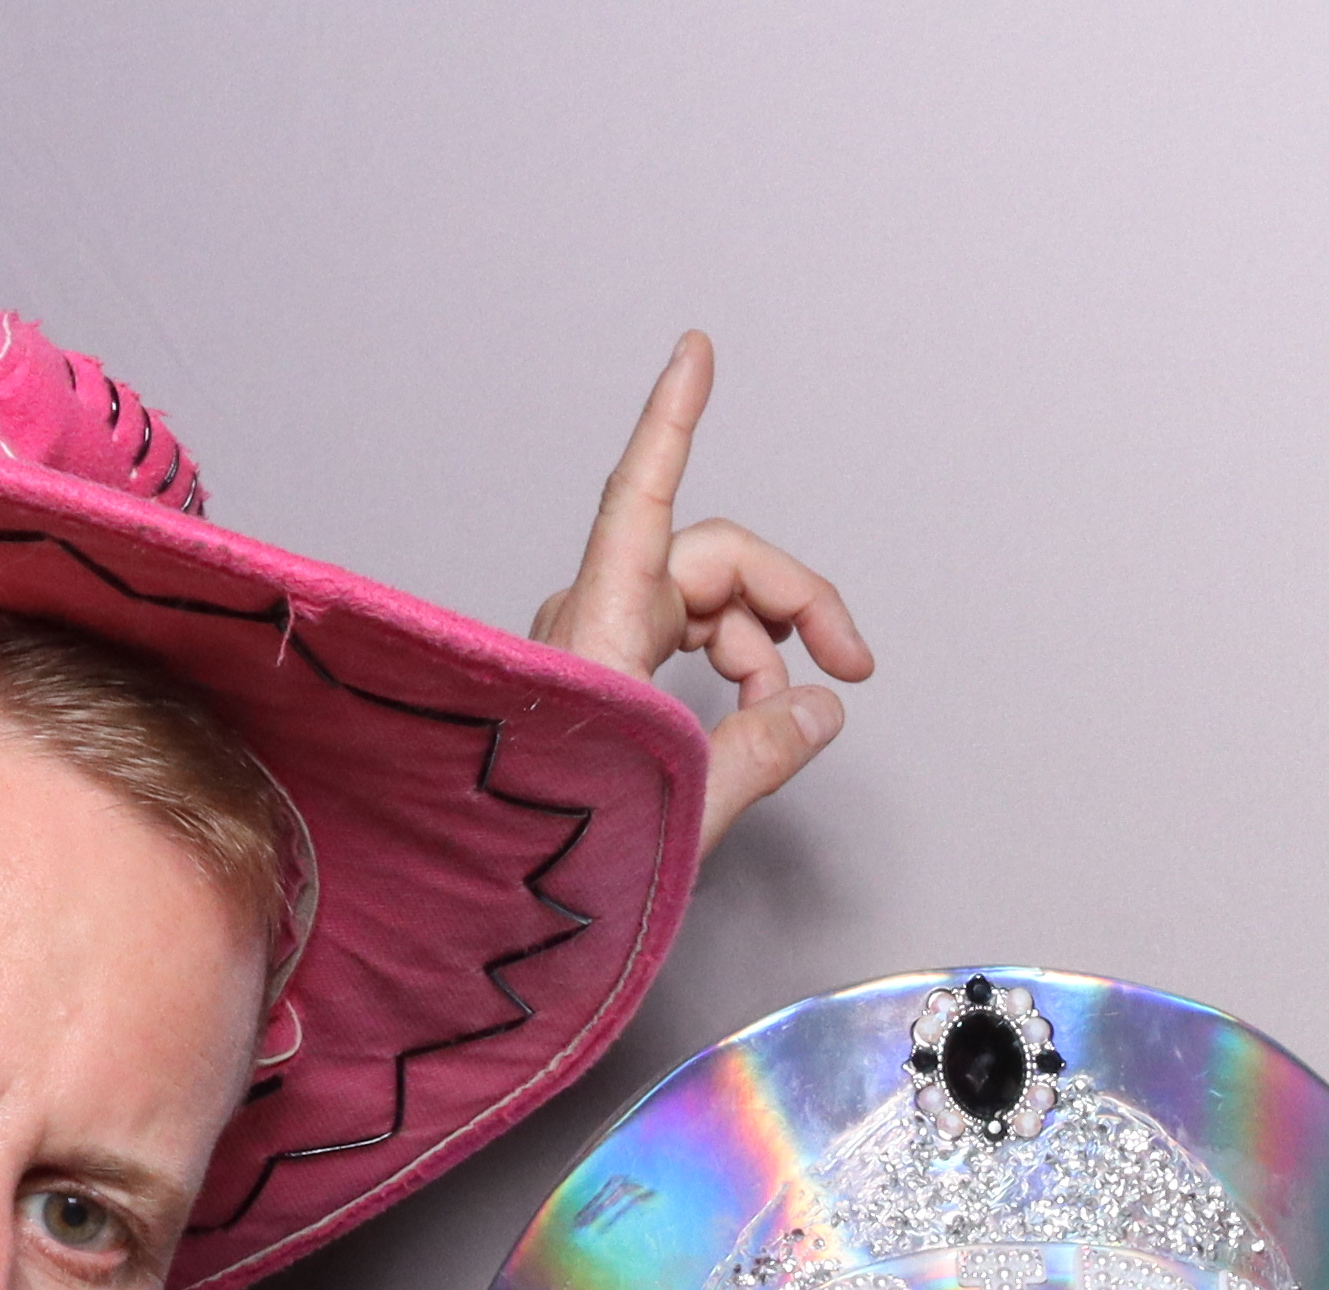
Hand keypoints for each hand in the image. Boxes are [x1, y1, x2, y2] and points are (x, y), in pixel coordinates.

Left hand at [540, 331, 870, 852]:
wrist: (475, 895)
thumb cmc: (549, 846)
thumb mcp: (684, 803)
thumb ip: (761, 751)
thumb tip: (819, 710)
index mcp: (603, 623)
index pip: (643, 493)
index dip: (672, 418)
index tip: (696, 354)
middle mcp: (589, 617)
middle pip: (712, 563)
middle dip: (792, 606)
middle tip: (853, 669)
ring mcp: (588, 645)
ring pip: (700, 608)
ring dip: (761, 652)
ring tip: (782, 725)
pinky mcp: (592, 677)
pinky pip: (674, 643)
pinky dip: (727, 674)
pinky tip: (747, 723)